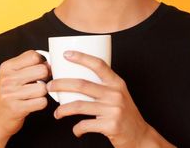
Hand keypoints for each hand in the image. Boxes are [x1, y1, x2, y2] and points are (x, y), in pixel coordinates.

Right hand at [0, 50, 49, 138]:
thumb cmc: (9, 94)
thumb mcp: (12, 75)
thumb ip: (29, 65)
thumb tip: (50, 63)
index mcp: (7, 67)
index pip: (34, 56)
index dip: (41, 62)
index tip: (38, 70)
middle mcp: (7, 79)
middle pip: (42, 70)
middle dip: (45, 77)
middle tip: (39, 83)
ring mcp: (10, 94)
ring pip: (44, 87)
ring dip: (43, 93)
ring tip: (33, 95)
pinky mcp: (16, 108)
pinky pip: (42, 102)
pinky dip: (41, 103)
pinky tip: (33, 104)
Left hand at [46, 51, 171, 147]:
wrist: (139, 135)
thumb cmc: (125, 114)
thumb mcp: (119, 95)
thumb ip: (104, 87)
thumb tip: (78, 80)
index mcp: (117, 84)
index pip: (99, 65)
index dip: (81, 58)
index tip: (66, 54)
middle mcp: (115, 94)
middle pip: (81, 84)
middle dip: (60, 84)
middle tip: (49, 87)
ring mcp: (113, 110)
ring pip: (78, 106)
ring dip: (62, 110)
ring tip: (57, 113)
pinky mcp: (109, 125)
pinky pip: (84, 125)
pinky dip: (77, 129)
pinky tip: (77, 130)